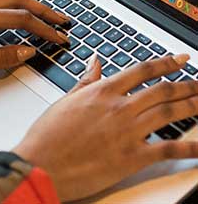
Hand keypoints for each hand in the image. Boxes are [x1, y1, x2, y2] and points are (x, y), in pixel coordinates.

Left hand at [0, 0, 70, 81]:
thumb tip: (27, 51)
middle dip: (43, 9)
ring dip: (27, 4)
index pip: (21, 19)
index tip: (60, 37)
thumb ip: (1, 57)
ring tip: (43, 14)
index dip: (44, 28)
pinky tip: (14, 10)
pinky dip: (11, 3)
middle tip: (62, 20)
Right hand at [14, 54, 197, 201]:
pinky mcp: (132, 158)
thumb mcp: (65, 100)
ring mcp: (128, 131)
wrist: (41, 164)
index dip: (166, 63)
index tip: (180, 59)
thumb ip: (86, 80)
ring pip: (169, 113)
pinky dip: (190, 149)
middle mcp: (119, 107)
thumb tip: (95, 61)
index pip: (142, 71)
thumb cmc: (48, 134)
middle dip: (186, 84)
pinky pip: (168, 150)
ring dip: (192, 106)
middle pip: (162, 90)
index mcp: (102, 90)